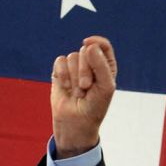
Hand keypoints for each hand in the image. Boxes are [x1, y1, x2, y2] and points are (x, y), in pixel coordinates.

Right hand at [51, 35, 117, 157]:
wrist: (76, 123)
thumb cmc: (95, 107)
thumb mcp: (105, 87)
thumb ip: (101, 65)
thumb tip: (89, 46)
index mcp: (105, 66)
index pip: (103, 46)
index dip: (96, 42)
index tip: (88, 44)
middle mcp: (90, 64)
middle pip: (86, 51)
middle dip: (85, 70)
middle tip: (86, 87)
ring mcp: (75, 67)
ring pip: (72, 57)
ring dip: (74, 77)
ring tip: (78, 92)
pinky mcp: (60, 72)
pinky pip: (60, 61)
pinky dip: (62, 74)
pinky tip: (66, 87)